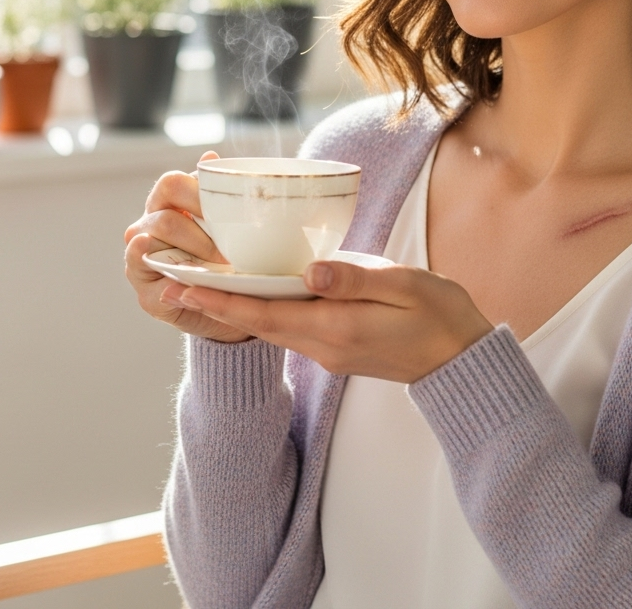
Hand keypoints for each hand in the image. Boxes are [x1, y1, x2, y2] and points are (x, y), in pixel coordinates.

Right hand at [125, 151, 251, 343]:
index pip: (171, 184)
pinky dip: (164, 273)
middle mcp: (146, 227)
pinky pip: (149, 278)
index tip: (225, 208)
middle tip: (229, 249)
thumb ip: (216, 194)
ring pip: (154, 243)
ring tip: (220, 266)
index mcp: (166, 205)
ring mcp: (140, 259)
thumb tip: (210, 156)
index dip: (196, 192)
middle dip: (201, 234)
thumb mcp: (225, 226)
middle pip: (165, 218)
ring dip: (192, 255)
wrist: (225, 307)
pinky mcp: (145, 293)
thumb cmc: (223, 258)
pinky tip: (178, 273)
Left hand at [165, 258, 493, 382]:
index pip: (268, 312)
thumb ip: (356, 279)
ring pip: (271, 328)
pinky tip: (251, 297)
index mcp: (338, 327)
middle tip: (172, 286)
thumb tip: (311, 271)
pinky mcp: (336, 348)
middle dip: (216, 305)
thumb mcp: (405, 286)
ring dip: (234, 310)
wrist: (459, 360)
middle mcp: (325, 345)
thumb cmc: (438, 314)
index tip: (187, 286)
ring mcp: (329, 351)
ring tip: (200, 288)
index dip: (225, 299)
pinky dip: (262, 314)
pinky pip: (288, 330)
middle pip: (259, 323)